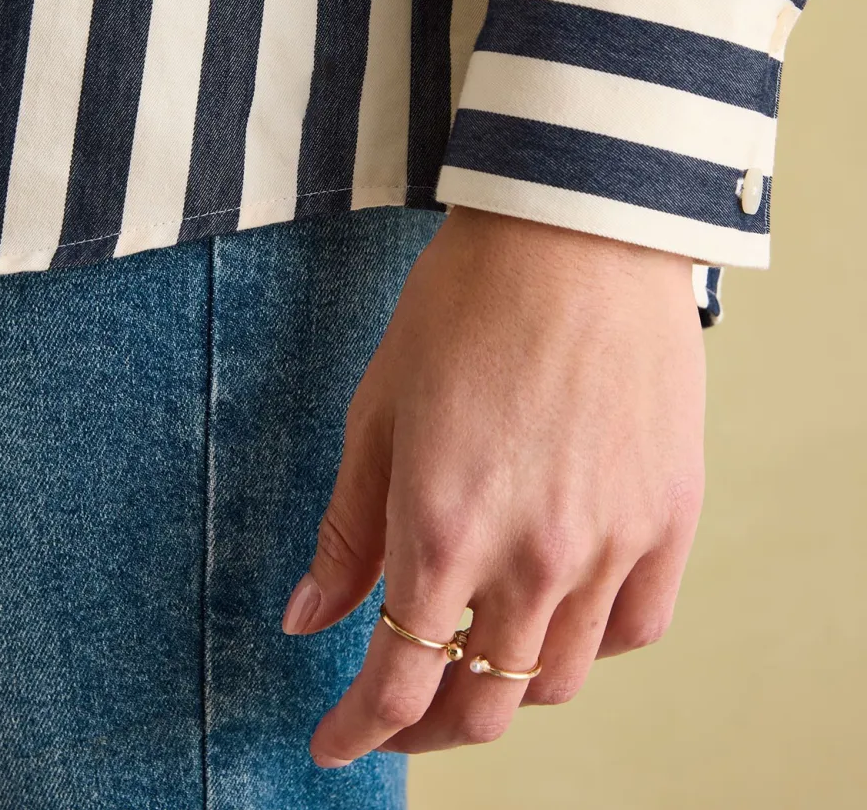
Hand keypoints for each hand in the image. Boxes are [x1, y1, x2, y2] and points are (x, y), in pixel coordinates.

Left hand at [280, 204, 706, 763]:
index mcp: (443, 529)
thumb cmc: (463, 305)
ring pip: (558, 679)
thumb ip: (347, 530)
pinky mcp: (668, 516)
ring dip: (506, 687)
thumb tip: (308, 621)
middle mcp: (532, 556)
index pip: (397, 684)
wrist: (572, 234)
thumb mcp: (378, 411)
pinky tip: (558, 611)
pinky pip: (635, 626)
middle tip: (400, 714)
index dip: (358, 733)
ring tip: (476, 653)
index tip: (335, 742)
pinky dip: (589, 642)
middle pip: (483, 705)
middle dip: (427, 730)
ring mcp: (610, 541)